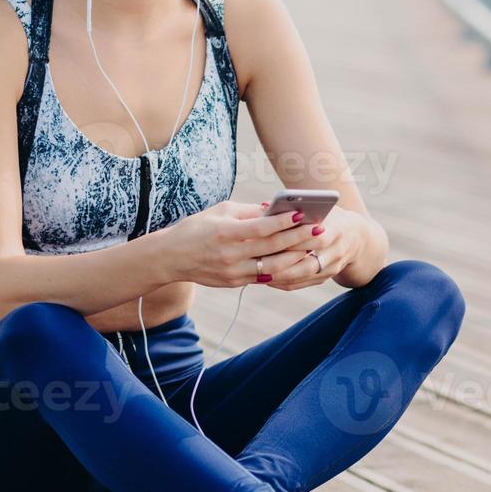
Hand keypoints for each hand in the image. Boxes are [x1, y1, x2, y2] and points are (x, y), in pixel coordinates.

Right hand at [165, 199, 317, 286]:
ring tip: (313, 247)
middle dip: (299, 238)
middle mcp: (230, 254)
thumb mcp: (220, 212)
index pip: (262, 227)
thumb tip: (276, 209)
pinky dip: (282, 270)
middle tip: (320, 229)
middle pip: (272, 247)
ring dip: (296, 257)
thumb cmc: (196, 228)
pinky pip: (263, 277)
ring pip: (273, 267)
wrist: (170, 258)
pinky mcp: (234, 283)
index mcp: (226, 232)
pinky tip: (296, 261)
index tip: (303, 213)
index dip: (284, 221)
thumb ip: (248, 211)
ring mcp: (233, 272)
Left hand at [250, 202, 366, 290]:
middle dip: (282, 263)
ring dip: (280, 277)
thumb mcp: (321, 208)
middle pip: (307, 262)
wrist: (357, 237)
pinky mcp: (327, 277)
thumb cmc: (331, 217)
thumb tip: (265, 206)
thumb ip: (295, 208)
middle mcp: (336, 252)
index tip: (268, 241)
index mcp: (336, 231)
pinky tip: (268, 279)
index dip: (290, 241)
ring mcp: (333, 267)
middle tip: (259, 262)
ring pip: (303, 276)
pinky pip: (303, 284)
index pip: (312, 239)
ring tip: (260, 273)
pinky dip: (285, 283)